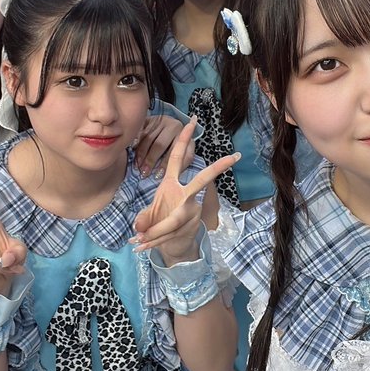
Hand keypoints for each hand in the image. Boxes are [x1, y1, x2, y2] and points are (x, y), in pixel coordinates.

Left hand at [131, 118, 239, 261]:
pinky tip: (141, 249)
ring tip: (136, 243)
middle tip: (233, 157)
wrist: (173, 245)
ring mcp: (193, 210)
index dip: (183, 140)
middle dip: (217, 168)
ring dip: (153, 234)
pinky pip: (171, 234)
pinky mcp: (192, 227)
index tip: (192, 121)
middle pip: (201, 180)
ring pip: (174, 220)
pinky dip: (153, 243)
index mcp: (172, 184)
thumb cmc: (160, 221)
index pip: (178, 158)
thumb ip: (143, 218)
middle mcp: (186, 195)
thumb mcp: (148, 216)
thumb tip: (139, 227)